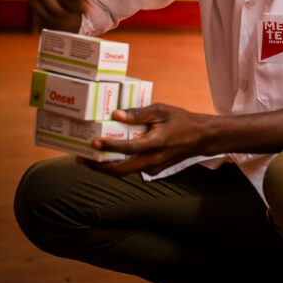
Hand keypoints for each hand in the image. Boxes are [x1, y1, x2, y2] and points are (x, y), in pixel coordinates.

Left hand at [84, 103, 211, 177]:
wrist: (201, 138)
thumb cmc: (181, 120)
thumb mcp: (162, 110)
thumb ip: (139, 114)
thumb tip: (116, 114)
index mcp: (156, 143)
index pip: (128, 148)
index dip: (109, 147)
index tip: (93, 142)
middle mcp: (153, 160)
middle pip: (120, 170)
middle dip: (98, 167)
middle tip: (81, 158)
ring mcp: (153, 168)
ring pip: (124, 172)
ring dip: (106, 167)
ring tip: (89, 158)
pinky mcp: (154, 170)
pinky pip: (132, 169)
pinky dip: (119, 164)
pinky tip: (109, 156)